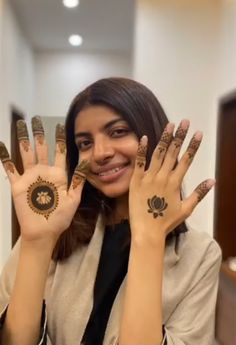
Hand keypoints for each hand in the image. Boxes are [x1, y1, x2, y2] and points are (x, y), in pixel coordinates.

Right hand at [0, 117, 89, 242]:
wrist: (43, 232)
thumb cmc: (60, 217)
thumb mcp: (73, 197)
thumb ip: (79, 179)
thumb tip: (88, 160)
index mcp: (58, 174)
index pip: (60, 152)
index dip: (59, 139)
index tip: (59, 125)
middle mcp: (43, 172)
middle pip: (41, 148)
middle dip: (39, 133)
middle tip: (36, 119)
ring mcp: (30, 177)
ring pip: (26, 153)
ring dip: (23, 139)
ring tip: (20, 125)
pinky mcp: (18, 184)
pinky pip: (10, 168)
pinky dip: (5, 157)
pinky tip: (1, 145)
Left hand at [129, 120, 214, 242]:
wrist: (147, 231)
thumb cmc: (166, 221)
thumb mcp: (186, 209)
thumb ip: (199, 193)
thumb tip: (212, 180)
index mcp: (175, 183)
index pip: (186, 160)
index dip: (193, 146)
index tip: (198, 133)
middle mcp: (163, 177)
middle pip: (173, 153)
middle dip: (180, 136)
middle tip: (185, 122)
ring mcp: (149, 177)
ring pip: (158, 154)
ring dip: (165, 138)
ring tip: (171, 125)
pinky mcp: (136, 180)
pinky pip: (139, 162)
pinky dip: (142, 149)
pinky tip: (146, 137)